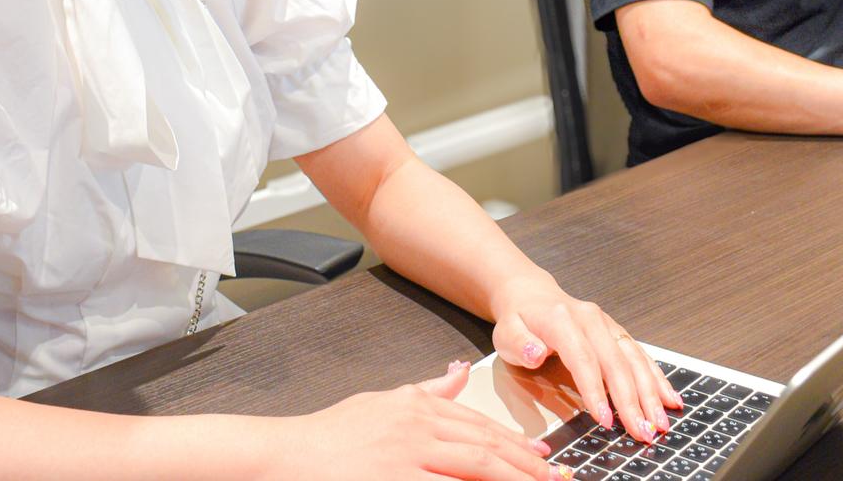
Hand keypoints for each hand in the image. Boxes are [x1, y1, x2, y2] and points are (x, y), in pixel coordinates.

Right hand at [274, 361, 567, 479]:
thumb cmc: (331, 435)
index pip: (479, 425)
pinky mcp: (396, 480)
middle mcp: (418, 428)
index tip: (542, 459)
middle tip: (556, 479)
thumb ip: (427, 390)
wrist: (286, 455)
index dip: (515, 444)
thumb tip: (460, 371)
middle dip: (524, 466)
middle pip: (484, 447)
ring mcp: (407, 457)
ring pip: (473, 467)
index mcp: (418, 408)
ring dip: (509, 480)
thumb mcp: (383, 402)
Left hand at [485, 277, 680, 444]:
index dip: (595, 390)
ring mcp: (607, 324)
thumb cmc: (519, 320)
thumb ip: (519, 343)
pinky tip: (670, 397)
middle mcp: (590, 319)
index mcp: (561, 319)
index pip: (582, 358)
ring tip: (660, 421)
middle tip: (642, 431)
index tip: (605, 419)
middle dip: (632, 400)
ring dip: (650, 392)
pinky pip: (640, 354)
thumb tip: (535, 352)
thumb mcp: (506, 332)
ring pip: (634, 359)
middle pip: (615, 362)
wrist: (532, 295)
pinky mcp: (617, 332)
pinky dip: (657, 377)